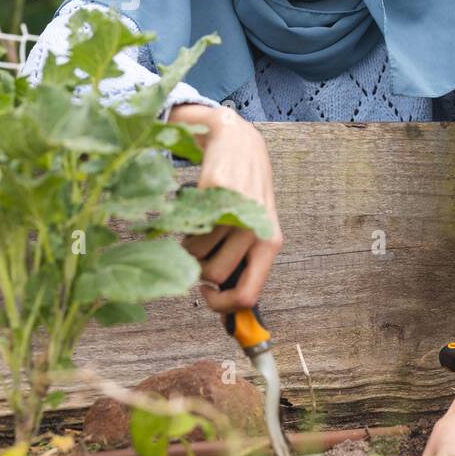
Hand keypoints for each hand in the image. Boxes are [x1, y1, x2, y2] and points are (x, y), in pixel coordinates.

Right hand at [172, 103, 283, 312]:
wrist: (239, 142)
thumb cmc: (247, 192)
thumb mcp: (256, 228)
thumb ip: (246, 264)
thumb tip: (231, 313)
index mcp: (271, 243)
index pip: (248, 295)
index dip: (222, 306)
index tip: (207, 296)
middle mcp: (257, 228)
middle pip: (214, 276)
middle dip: (199, 270)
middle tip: (200, 252)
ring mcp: (236, 210)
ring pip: (196, 254)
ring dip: (189, 246)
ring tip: (200, 225)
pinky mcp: (215, 190)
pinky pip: (187, 226)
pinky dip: (183, 225)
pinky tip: (195, 209)